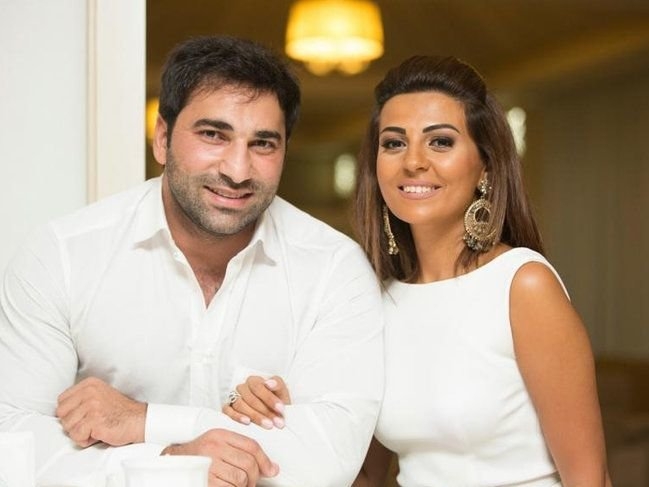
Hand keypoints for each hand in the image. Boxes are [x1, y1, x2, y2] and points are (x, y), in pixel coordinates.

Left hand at [56, 377, 145, 446]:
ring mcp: (92, 405)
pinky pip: (76, 436)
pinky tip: (98, 433)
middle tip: (90, 423)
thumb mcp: (99, 395)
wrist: (138, 420)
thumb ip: (80, 399)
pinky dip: (85, 440)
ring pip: (68, 426)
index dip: (70, 413)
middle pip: (61, 414)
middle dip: (72, 423)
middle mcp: (89, 392)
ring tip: (96, 427)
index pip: (61, 401)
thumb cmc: (118, 412)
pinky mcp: (94, 420)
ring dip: (80, 432)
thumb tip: (60, 411)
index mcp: (89, 384)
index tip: (84, 416)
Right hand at [162, 429, 278, 486]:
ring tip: (238, 485)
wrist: (171, 464)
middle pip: (249, 463)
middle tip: (251, 482)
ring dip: (244, 486)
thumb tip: (271, 467)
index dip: (265, 460)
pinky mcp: (205, 480)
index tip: (271, 470)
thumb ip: (240, 450)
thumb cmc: (197, 456)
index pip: (251, 446)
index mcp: (220, 435)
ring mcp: (209, 464)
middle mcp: (214, 447)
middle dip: (255, 476)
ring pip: (241, 478)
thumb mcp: (217, 445)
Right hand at [222, 376, 290, 428]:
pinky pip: (228, 411)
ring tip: (268, 425)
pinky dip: (237, 416)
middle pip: (250, 398)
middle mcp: (242, 388)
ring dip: (255, 416)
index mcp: (254, 381)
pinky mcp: (227, 409)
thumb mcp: (281, 393)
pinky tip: (247, 422)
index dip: (270, 398)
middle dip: (265, 411)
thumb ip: (278, 385)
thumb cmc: (275, 403)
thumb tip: (269, 383)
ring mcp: (233, 398)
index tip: (281, 409)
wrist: (272, 415)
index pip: (258, 387)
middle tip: (277, 422)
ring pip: (240, 405)